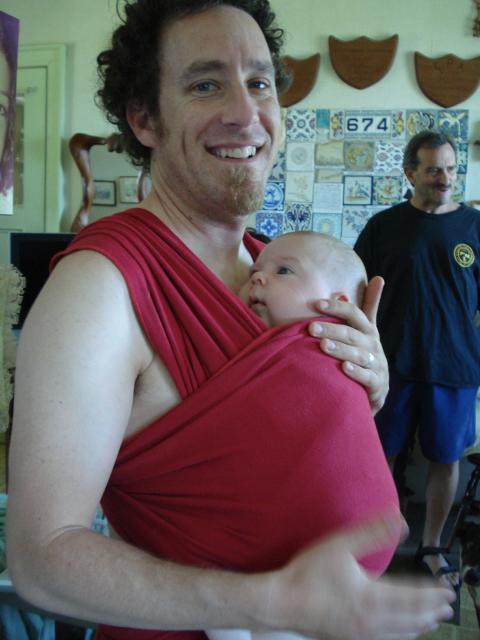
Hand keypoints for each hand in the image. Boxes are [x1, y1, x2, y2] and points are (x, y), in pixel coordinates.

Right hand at [265, 514, 453, 639]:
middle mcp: (371, 621)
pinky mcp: (349, 638)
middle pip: (411, 619)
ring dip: (419, 626)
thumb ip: (372, 532)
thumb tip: (399, 520)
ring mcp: (361, 633)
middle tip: (448, 607)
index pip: (412, 597)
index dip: (431, 593)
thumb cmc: (308, 573)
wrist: (282, 602)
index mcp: (372, 597)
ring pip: (400, 633)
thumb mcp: (341, 544)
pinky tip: (399, 632)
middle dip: (431, 612)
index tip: (446, 590)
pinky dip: (400, 635)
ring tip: (431, 622)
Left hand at [308, 276, 387, 413]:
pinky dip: (356, 373)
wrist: (377, 388)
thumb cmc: (366, 352)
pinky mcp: (377, 384)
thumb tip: (378, 278)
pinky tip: (343, 368)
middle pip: (352, 334)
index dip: (337, 308)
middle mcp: (373, 345)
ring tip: (322, 345)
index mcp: (368, 330)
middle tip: (311, 327)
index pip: (354, 314)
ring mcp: (377, 364)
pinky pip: (367, 377)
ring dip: (341, 349)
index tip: (317, 303)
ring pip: (358, 355)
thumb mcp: (368, 329)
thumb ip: (370, 305)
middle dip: (332, 329)